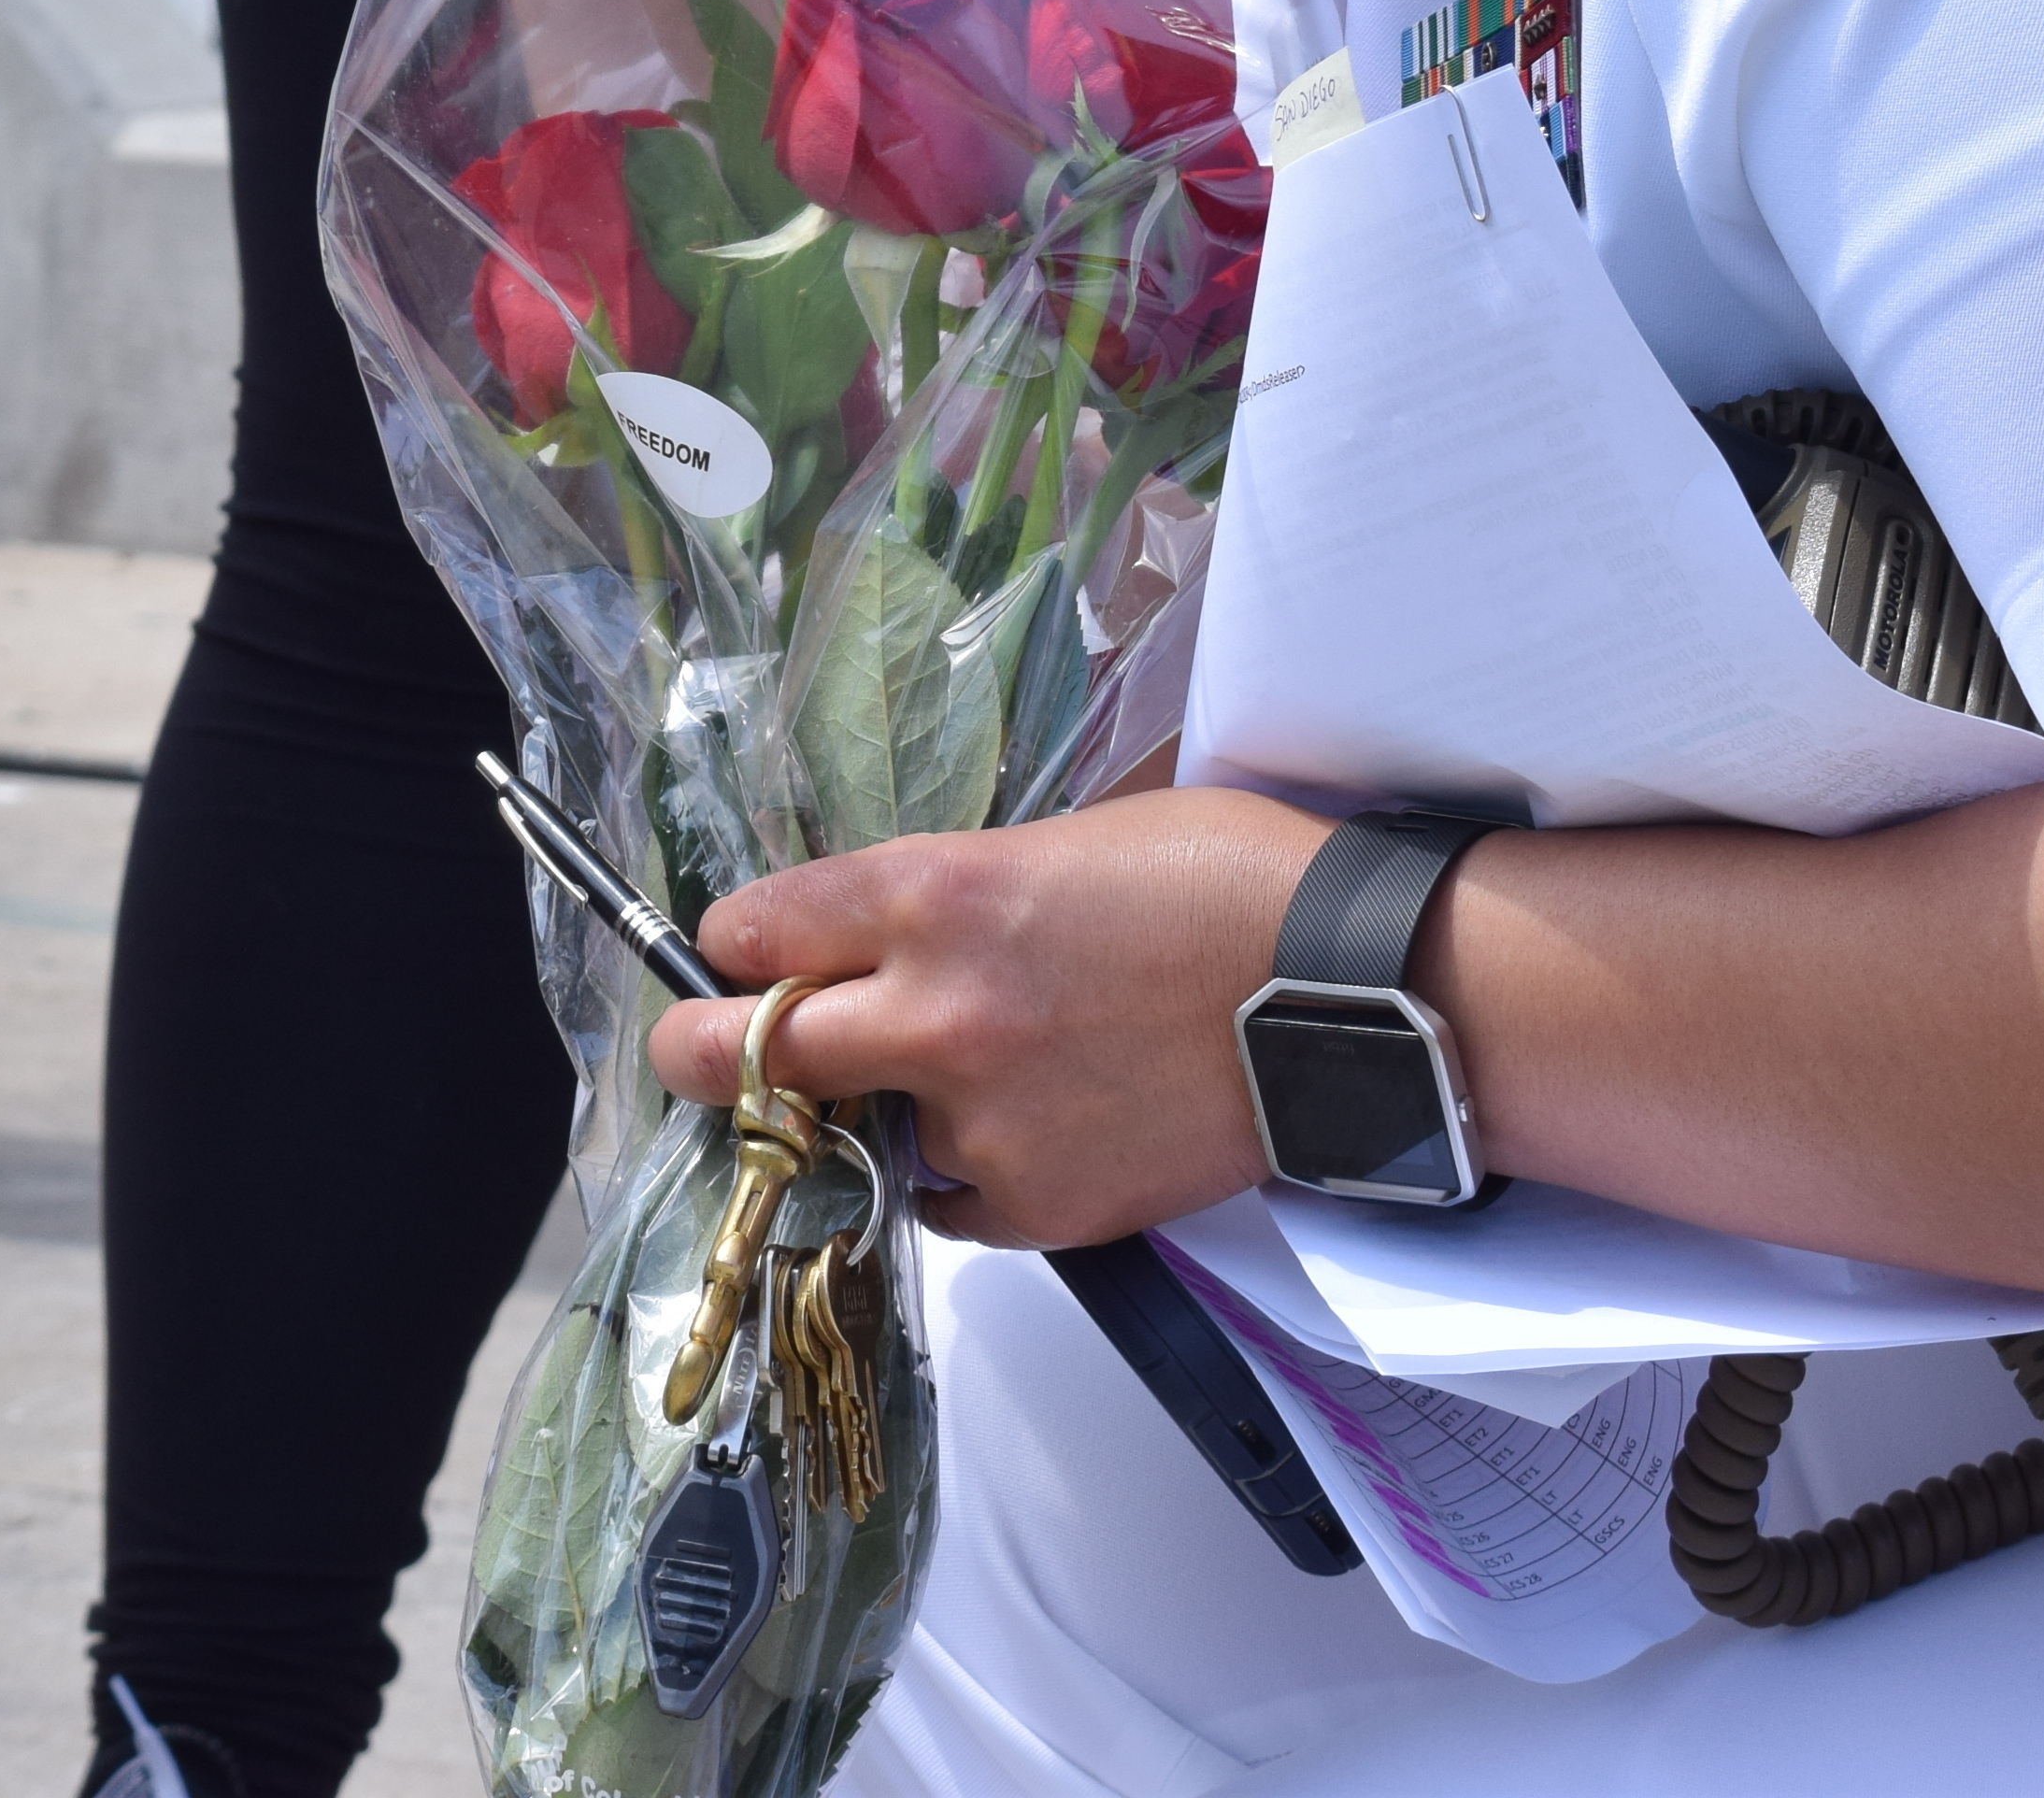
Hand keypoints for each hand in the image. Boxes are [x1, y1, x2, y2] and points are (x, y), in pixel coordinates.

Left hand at [647, 786, 1331, 1251]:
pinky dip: (967, 1174)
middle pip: (742, 1051)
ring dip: (890, 1110)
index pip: (755, 929)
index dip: (732, 943)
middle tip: (694, 1050)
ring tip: (981, 1073)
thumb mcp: (1060, 841)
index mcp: (933, 892)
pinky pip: (950, 1203)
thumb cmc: (1222, 881)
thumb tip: (879, 930)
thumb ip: (952, 893)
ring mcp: (981, 1119)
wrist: (1349, 989)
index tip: (733, 953)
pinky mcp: (1037, 1203)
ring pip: (865, 1133)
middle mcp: (934, 1010)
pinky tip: (1028, 1126)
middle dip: (699, 1050)